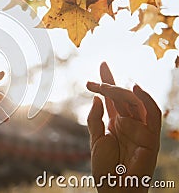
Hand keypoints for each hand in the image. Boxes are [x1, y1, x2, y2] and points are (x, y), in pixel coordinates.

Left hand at [86, 62, 160, 192]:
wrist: (115, 189)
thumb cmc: (105, 168)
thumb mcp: (95, 140)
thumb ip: (95, 119)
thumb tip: (97, 98)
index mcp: (116, 123)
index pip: (113, 98)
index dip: (108, 81)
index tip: (102, 64)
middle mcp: (129, 123)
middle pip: (124, 96)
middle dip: (110, 84)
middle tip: (93, 82)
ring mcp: (141, 129)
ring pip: (136, 102)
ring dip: (120, 92)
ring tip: (105, 89)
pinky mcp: (152, 138)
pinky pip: (151, 116)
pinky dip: (143, 105)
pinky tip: (131, 98)